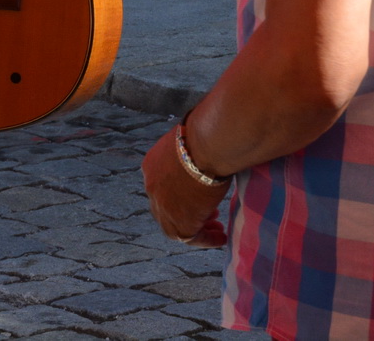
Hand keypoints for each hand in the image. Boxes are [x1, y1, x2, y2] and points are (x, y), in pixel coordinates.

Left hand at [142, 126, 227, 246]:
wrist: (209, 143)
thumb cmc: (208, 132)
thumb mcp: (192, 141)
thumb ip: (193, 151)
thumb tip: (210, 147)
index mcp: (152, 164)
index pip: (162, 186)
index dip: (179, 194)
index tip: (199, 196)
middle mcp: (152, 186)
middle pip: (165, 208)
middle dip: (186, 213)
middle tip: (209, 216)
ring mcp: (163, 205)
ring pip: (175, 227)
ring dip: (196, 229)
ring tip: (217, 229)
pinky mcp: (179, 222)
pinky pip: (191, 237)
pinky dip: (206, 240)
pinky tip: (221, 238)